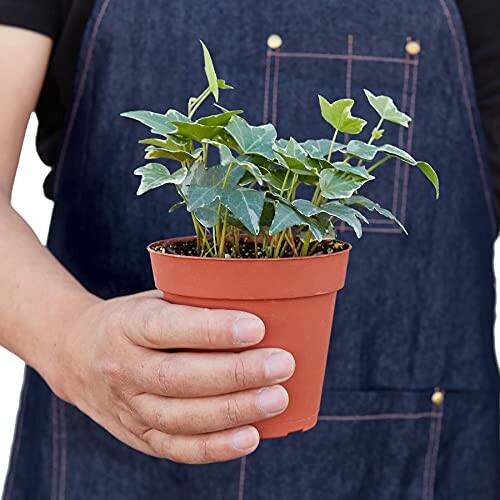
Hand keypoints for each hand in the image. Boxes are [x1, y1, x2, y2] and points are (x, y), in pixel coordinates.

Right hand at [45, 291, 294, 463]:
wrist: (75, 354)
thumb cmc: (131, 320)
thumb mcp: (152, 298)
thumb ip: (193, 304)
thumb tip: (260, 307)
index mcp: (127, 325)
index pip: (168, 328)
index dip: (213, 330)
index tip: (257, 327)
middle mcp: (123, 367)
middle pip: (179, 377)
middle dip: (235, 374)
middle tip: (282, 365)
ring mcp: (127, 406)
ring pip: (180, 417)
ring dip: (233, 412)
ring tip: (277, 399)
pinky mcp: (136, 435)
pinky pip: (176, 448)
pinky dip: (215, 448)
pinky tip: (250, 437)